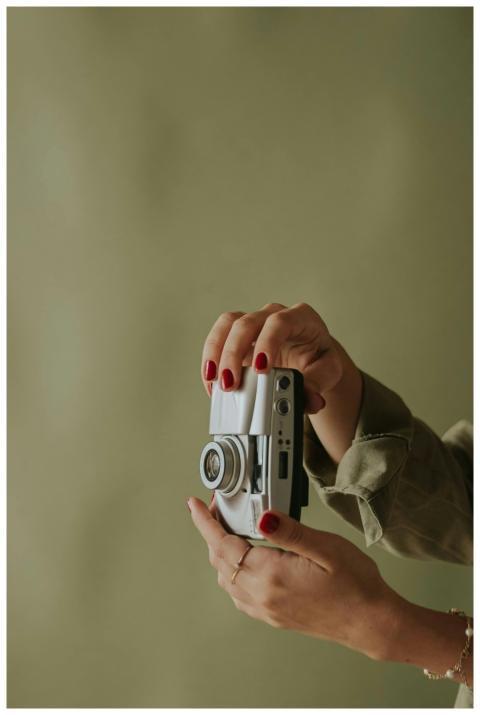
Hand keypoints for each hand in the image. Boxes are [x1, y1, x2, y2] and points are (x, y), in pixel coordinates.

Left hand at [188, 496, 400, 660]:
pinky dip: (232, 570)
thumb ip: (289, 531)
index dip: (205, 522)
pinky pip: (239, 592)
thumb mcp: (326, 547)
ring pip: (226, 577)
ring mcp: (266, 609)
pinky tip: (246, 559)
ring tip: (231, 528)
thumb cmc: (356, 585)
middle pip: (220, 560)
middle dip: (213, 532)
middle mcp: (262, 596)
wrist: (372, 623)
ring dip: (221, 552)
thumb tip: (260, 516)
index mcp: (271, 575)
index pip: (224, 544)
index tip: (193, 505)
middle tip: (219, 508)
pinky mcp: (273, 615)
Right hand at [200, 302, 343, 413]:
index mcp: (300, 318)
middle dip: (234, 353)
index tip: (260, 369)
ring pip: (227, 325)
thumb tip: (309, 399)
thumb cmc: (318, 358)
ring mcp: (253, 321)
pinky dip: (211, 359)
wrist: (309, 355)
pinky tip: (211, 381)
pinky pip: (218, 337)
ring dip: (216, 352)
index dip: (267, 343)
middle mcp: (273, 314)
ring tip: (214, 381)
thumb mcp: (327, 371)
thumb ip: (318, 384)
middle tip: (231, 383)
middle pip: (247, 323)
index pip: (280, 323)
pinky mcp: (237, 334)